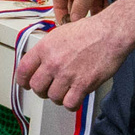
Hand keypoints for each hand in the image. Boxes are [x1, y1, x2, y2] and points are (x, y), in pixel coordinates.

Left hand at [14, 9, 133, 108]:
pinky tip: (75, 98)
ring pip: (52, 97)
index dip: (23, 81)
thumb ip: (47, 50)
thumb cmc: (90, 31)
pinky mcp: (83, 84)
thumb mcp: (59, 34)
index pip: (22, 71)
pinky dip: (71, 104)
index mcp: (44, 48)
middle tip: (49, 88)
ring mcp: (67, 74)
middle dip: (42, 90)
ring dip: (58, 97)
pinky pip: (70, 103)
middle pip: (36, 87)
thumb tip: (39, 63)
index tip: (26, 84)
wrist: (111, 33)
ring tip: (65, 91)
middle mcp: (53, 62)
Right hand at [49, 0, 112, 23]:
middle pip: (75, 2)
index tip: (64, 22)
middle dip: (77, 14)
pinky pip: (101, 3)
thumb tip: (73, 20)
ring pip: (89, 4)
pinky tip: (105, 16)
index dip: (59, 9)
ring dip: (91, 13)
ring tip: (94, 22)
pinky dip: (102, 10)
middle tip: (80, 25)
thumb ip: (79, 6)